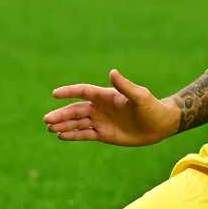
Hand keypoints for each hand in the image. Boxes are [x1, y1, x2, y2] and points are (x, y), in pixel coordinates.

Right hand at [44, 69, 179, 146]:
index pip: (83, 92)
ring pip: (78, 122)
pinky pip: (85, 134)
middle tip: (46, 120)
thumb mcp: (139, 96)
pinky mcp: (104, 134)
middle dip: (61, 114)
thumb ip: (125, 86)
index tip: (54, 94)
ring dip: (63, 124)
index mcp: (107, 95)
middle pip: (76, 110)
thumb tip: (112, 72)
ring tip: (50, 128)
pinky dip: (73, 135)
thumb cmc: (151, 107)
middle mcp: (101, 107)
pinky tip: (61, 136)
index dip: (69, 92)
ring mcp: (101, 121)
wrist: (160, 125)